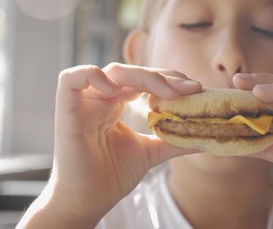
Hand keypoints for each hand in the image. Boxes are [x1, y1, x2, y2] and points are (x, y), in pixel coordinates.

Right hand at [18, 63, 201, 227]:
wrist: (88, 201)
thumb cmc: (113, 175)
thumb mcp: (150, 152)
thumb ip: (174, 141)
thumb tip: (205, 137)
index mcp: (117, 103)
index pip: (145, 79)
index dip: (170, 80)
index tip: (196, 90)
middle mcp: (101, 98)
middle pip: (133, 72)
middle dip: (164, 77)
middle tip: (190, 88)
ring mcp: (84, 101)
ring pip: (112, 71)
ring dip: (143, 76)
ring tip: (167, 92)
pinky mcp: (66, 109)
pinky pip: (71, 79)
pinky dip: (93, 76)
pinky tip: (116, 90)